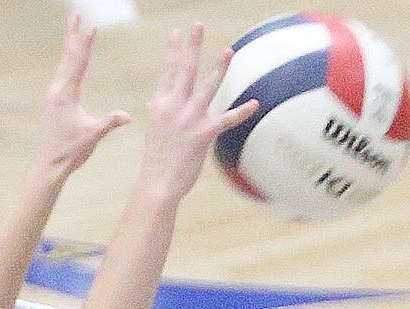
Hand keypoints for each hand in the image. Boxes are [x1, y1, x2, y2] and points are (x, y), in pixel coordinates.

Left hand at [39, 14, 132, 176]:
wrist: (50, 164)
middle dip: (73, 34)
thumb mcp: (93, 135)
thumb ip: (110, 122)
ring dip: (71, 45)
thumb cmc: (70, 151)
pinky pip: (64, 74)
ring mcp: (54, 95)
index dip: (85, 43)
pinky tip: (73, 60)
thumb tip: (129, 116)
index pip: (77, 62)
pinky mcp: (55, 101)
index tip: (91, 26)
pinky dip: (70, 61)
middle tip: (76, 13)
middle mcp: (57, 90)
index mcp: (65, 94)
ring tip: (76, 31)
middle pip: (67, 56)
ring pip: (64, 63)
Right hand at [137, 24, 258, 201]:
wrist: (158, 182)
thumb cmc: (157, 159)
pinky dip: (242, 111)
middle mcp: (173, 107)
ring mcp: (189, 119)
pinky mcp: (203, 134)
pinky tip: (255, 103)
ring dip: (219, 68)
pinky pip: (227, 120)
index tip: (176, 33)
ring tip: (228, 51)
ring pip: (207, 87)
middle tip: (198, 25)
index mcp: (160, 104)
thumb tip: (155, 101)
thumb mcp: (154, 128)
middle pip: (185, 70)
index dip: (172, 51)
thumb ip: (158, 111)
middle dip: (192, 46)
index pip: (167, 72)